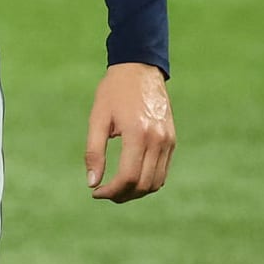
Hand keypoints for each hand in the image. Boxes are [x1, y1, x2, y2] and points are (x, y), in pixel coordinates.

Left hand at [85, 63, 174, 202]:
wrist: (139, 68)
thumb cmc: (113, 91)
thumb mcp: (97, 118)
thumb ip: (94, 152)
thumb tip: (92, 182)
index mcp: (137, 133)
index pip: (128, 176)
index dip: (112, 191)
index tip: (95, 192)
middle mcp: (157, 140)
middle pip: (144, 184)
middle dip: (123, 195)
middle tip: (104, 192)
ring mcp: (168, 141)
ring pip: (157, 182)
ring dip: (137, 192)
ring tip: (117, 188)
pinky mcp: (172, 140)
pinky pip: (163, 171)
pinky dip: (149, 180)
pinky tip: (131, 177)